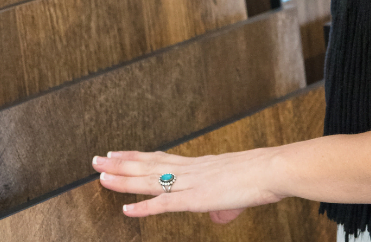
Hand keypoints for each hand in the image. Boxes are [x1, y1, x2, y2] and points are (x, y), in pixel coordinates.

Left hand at [91, 148, 286, 220]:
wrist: (273, 168)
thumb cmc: (262, 176)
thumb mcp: (238, 188)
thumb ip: (224, 203)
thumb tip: (220, 216)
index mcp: (199, 165)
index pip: (160, 159)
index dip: (137, 157)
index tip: (117, 153)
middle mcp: (190, 170)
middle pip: (148, 166)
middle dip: (120, 164)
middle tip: (96, 160)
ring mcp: (192, 183)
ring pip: (150, 181)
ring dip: (123, 181)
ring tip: (101, 177)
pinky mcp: (197, 198)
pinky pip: (165, 204)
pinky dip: (144, 208)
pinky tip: (126, 210)